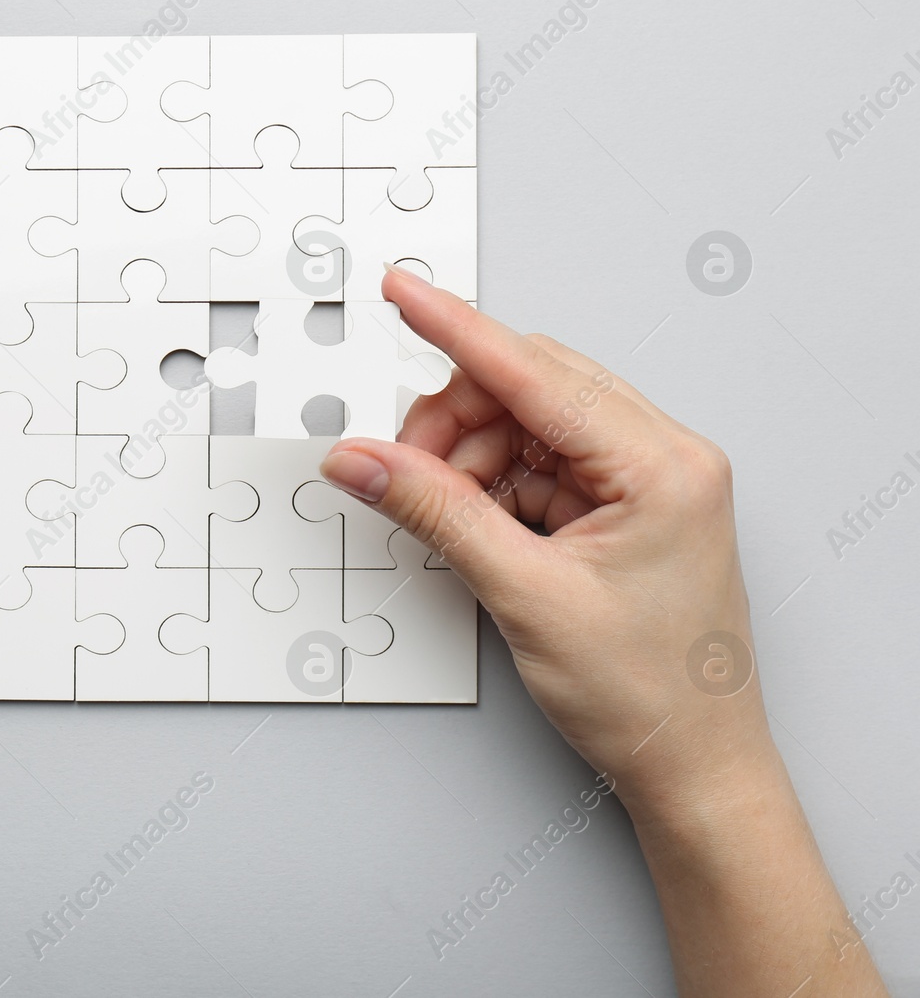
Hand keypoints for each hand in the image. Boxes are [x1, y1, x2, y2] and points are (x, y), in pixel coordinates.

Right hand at [321, 269, 888, 993]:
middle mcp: (663, 459)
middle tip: (398, 463)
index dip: (457, 329)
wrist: (691, 766)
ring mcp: (645, 481)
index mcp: (662, 465)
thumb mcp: (525, 596)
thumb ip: (436, 513)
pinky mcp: (622, 508)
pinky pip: (539, 465)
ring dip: (469, 456)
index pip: (536, 372)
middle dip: (454, 417)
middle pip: (531, 388)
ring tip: (443, 513)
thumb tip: (366, 461)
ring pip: (529, 425)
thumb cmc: (648, 695)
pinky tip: (474, 522)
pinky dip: (492, 486)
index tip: (404, 292)